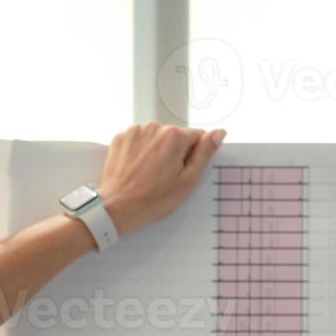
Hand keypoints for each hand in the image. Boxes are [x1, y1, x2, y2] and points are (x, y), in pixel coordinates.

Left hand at [97, 123, 226, 235]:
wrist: (116, 208)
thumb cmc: (152, 199)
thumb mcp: (187, 180)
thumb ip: (204, 153)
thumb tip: (218, 133)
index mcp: (174, 136)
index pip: (197, 136)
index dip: (194, 155)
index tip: (183, 171)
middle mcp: (154, 127)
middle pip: (174, 136)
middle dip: (174, 152)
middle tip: (165, 177)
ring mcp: (134, 131)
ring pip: (156, 137)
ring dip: (156, 150)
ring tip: (149, 174)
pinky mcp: (120, 138)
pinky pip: (138, 140)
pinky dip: (140, 151)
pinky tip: (137, 169)